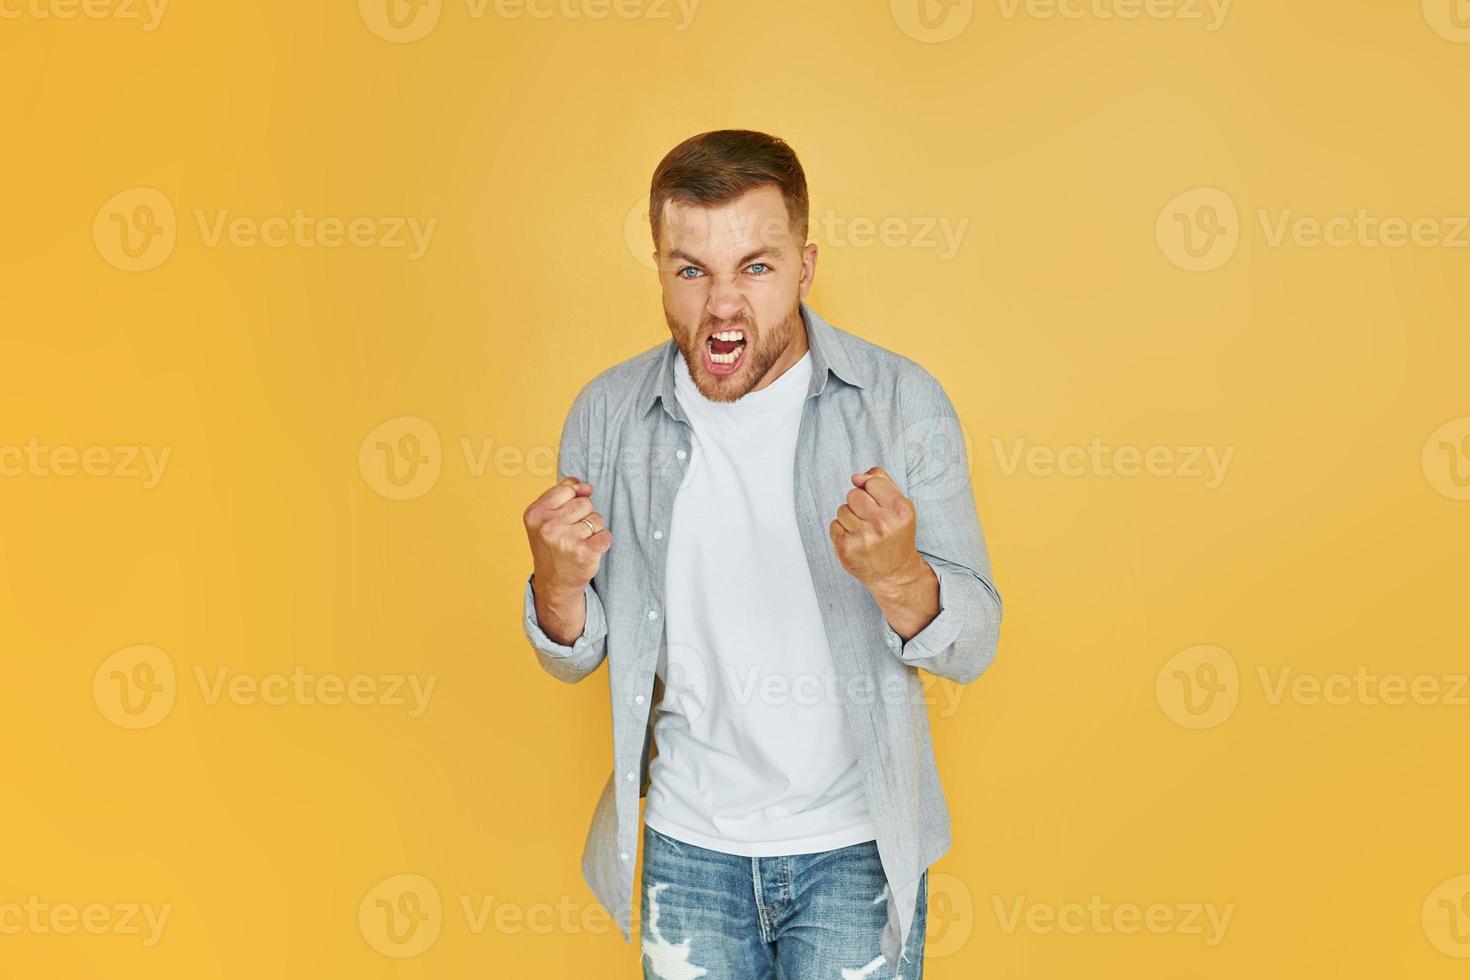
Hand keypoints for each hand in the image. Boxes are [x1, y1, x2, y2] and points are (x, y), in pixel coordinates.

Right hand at [524, 475, 611, 596]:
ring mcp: (566, 540)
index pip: (568, 489)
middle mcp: (548, 526)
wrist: (554, 582)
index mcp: (535, 513)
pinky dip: (601, 542)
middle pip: (585, 503)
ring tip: (577, 543)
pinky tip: (588, 551)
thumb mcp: (547, 515)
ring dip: (592, 530)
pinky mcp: (584, 553)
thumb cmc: (552, 544)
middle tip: (570, 533)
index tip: (563, 517)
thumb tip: (586, 487)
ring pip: (597, 519)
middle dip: (583, 516)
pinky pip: (605, 535)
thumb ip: (564, 492)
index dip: (571, 501)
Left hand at [829, 466, 926, 592]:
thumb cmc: (896, 534)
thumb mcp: (899, 506)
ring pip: (842, 509)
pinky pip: (834, 525)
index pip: (872, 482)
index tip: (878, 503)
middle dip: (858, 503)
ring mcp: (863, 537)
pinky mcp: (846, 548)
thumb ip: (881, 482)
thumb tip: (856, 477)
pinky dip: (842, 531)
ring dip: (849, 517)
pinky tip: (856, 540)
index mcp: (900, 510)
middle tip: (869, 519)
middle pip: (853, 494)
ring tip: (863, 530)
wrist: (895, 572)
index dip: (871, 490)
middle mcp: (883, 524)